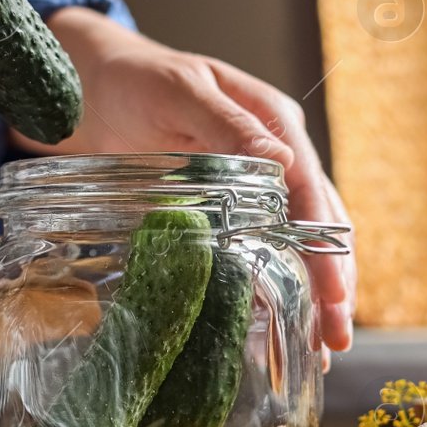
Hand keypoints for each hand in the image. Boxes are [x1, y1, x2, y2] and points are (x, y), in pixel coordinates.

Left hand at [30, 8, 355, 353]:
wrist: (92, 85)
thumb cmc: (134, 78)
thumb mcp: (179, 92)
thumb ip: (227, 124)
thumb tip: (285, 161)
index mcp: (273, 119)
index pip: (312, 188)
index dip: (326, 243)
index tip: (333, 291)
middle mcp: (276, 152)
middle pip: (323, 222)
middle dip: (335, 281)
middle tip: (335, 339)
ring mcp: (256, 182)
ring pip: (302, 241)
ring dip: (317, 292)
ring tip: (324, 347)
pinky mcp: (229, 206)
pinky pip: (263, 248)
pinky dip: (279, 286)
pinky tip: (284, 327)